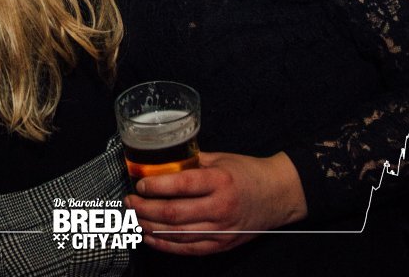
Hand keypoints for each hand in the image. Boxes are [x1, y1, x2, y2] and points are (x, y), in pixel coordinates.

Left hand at [126, 151, 307, 255]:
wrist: (279, 194)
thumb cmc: (249, 173)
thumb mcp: (221, 158)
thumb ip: (192, 162)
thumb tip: (162, 163)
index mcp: (219, 181)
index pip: (180, 185)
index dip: (155, 187)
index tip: (139, 185)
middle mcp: (220, 207)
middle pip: (173, 213)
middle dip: (144, 209)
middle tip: (129, 202)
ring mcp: (221, 230)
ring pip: (177, 234)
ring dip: (150, 227)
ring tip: (134, 219)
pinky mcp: (222, 244)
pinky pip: (188, 249)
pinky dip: (166, 245)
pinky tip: (151, 238)